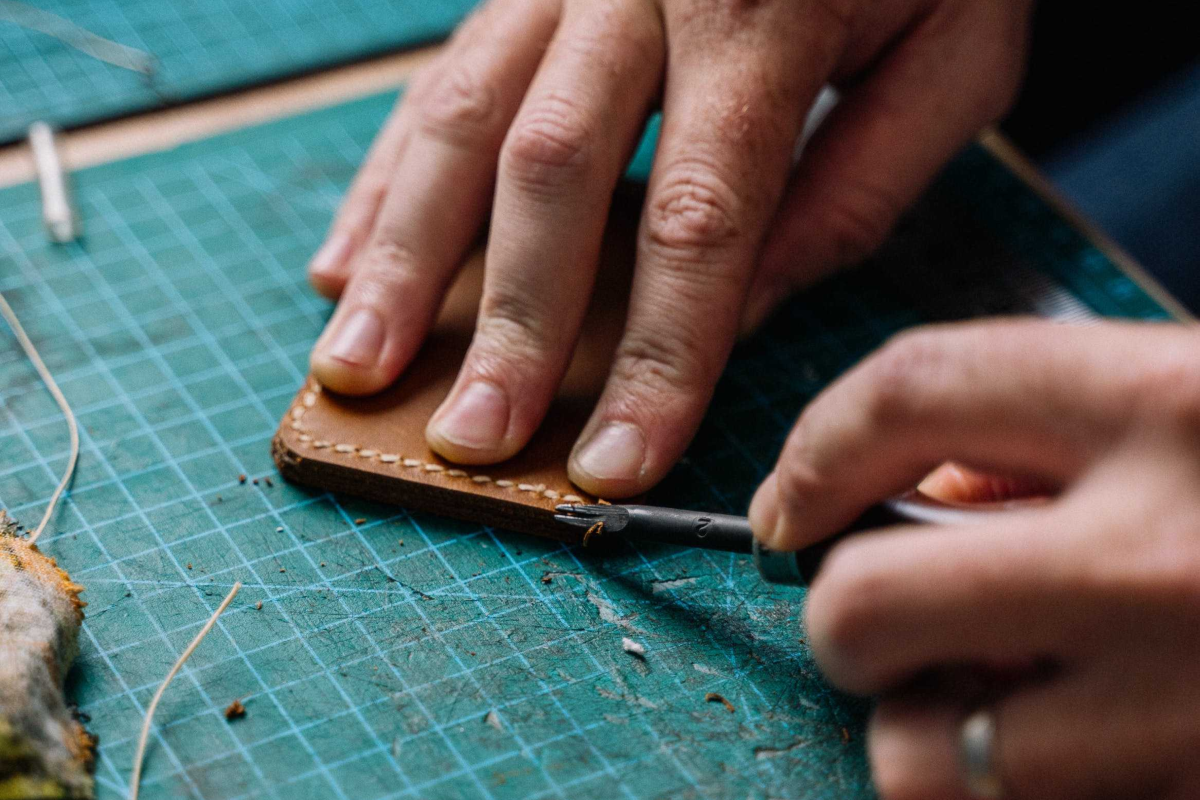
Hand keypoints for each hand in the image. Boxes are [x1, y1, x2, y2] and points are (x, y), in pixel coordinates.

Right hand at [305, 0, 1031, 496]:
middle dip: (510, 322)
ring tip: (356, 366)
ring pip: (463, 121)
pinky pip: (436, 82)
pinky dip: (387, 179)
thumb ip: (858, 183)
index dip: (656, 355)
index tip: (616, 465)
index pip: (699, 220)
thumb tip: (746, 310)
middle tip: (472, 441)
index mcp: (762, 12)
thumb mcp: (954, 54)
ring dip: (402, 257)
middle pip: (551, 171)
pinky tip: (342, 263)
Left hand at [748, 320, 1199, 799]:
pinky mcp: (1194, 792)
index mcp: (1174, 403)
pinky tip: (1083, 749)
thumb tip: (905, 501)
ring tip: (1000, 702)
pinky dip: (1017, 791)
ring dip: (923, 739)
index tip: (788, 503)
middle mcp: (1170, 556)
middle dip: (845, 616)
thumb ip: (1053, 434)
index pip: (906, 389)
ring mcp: (1191, 707)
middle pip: (864, 602)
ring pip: (923, 763)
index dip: (811, 448)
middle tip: (886, 616)